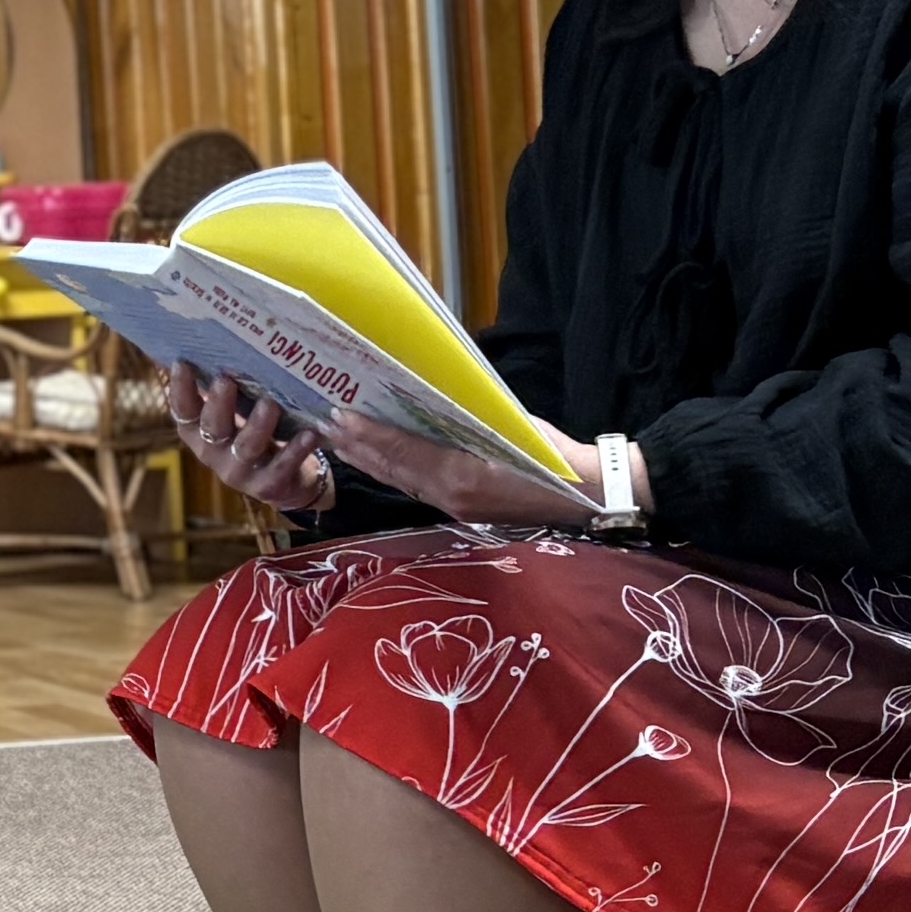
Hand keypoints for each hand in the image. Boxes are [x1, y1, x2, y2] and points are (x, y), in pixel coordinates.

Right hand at [165, 369, 339, 517]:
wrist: (287, 482)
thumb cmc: (257, 435)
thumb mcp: (237, 415)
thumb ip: (225, 391)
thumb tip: (212, 343)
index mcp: (199, 433)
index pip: (183, 411)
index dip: (180, 389)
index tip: (182, 363)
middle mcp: (213, 453)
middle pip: (213, 428)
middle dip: (218, 404)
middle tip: (226, 380)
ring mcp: (239, 472)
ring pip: (246, 447)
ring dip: (258, 425)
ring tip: (270, 404)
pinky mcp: (268, 486)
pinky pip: (281, 466)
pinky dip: (296, 449)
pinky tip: (309, 433)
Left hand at [324, 408, 572, 528]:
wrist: (586, 498)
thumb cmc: (553, 457)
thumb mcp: (510, 428)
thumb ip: (467, 419)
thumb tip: (431, 400)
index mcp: (462, 476)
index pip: (404, 452)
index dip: (370, 434)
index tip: (341, 416)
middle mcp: (451, 496)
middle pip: (393, 469)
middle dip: (357, 446)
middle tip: (324, 422)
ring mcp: (454, 507)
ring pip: (401, 481)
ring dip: (368, 460)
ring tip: (338, 439)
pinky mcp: (460, 511)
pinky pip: (416, 488)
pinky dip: (392, 471)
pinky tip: (376, 460)